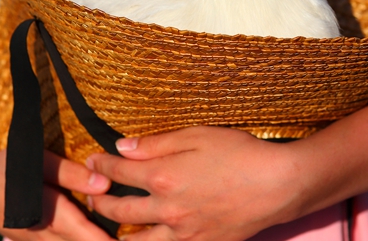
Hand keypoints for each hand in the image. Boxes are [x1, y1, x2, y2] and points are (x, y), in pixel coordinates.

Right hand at [0, 149, 115, 240]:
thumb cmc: (8, 167)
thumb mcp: (38, 162)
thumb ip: (70, 174)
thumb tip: (104, 184)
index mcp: (46, 214)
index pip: (84, 233)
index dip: (104, 240)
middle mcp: (41, 235)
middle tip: (128, 236)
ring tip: (115, 236)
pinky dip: (75, 240)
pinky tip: (89, 234)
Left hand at [88, 126, 301, 240]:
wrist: (277, 185)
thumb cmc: (237, 153)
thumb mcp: (196, 135)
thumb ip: (155, 143)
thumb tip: (122, 146)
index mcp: (163, 176)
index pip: (119, 171)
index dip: (100, 164)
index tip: (92, 159)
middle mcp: (167, 209)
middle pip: (119, 208)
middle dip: (98, 199)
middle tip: (90, 192)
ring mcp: (182, 232)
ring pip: (135, 239)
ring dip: (116, 228)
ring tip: (107, 220)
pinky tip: (142, 238)